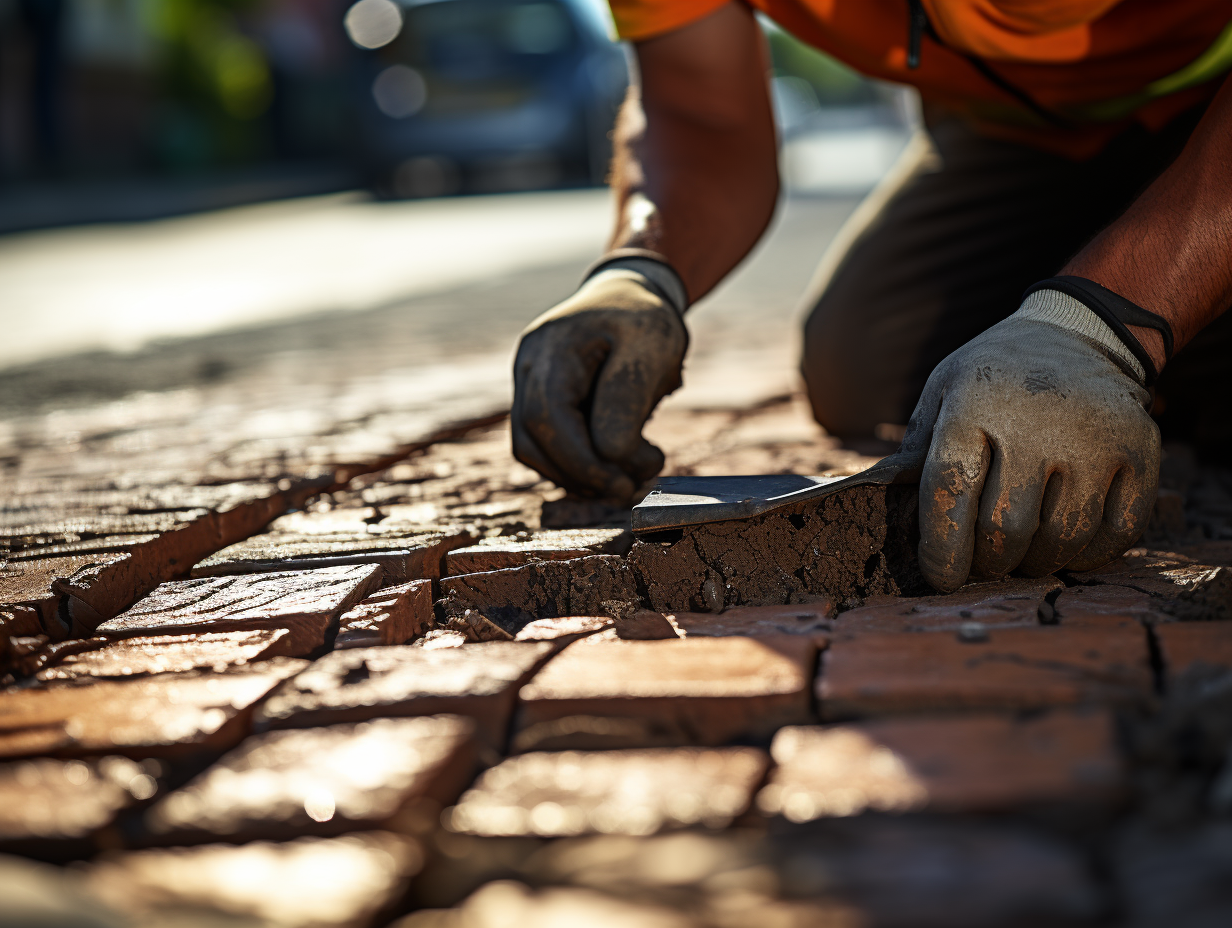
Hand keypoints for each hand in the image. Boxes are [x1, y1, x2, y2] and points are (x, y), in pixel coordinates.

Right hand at [512, 268, 687, 502]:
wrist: (628, 299)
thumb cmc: (644, 322)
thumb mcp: (653, 347)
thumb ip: (627, 398)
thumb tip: (610, 454)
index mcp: (553, 345)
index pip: (550, 417)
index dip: (584, 462)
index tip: (628, 481)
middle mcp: (528, 365)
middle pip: (533, 438)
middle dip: (582, 475)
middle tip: (630, 488)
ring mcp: (525, 384)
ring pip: (531, 450)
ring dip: (575, 477)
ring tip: (624, 480)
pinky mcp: (535, 403)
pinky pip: (541, 448)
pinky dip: (572, 468)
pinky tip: (607, 470)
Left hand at [883, 291, 1159, 591]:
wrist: (1079, 335)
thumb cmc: (993, 380)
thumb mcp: (941, 395)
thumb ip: (915, 453)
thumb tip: (878, 512)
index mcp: (973, 406)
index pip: (950, 493)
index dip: (941, 551)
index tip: (941, 579)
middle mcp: (1036, 422)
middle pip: (1004, 529)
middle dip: (987, 561)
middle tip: (983, 562)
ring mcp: (1094, 439)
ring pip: (1060, 540)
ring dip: (1035, 561)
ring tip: (1021, 549)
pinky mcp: (1141, 452)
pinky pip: (1113, 535)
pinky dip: (1086, 554)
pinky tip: (1066, 542)